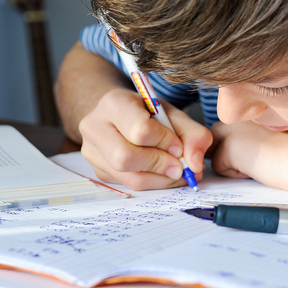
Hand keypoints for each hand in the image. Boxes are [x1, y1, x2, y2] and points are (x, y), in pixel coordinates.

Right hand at [79, 88, 211, 189]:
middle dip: (159, 164)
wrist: (123, 115)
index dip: (164, 141)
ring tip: (177, 171)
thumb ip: (193, 134)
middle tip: (179, 165)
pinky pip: (128, 185)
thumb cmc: (148, 112)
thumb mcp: (173, 114)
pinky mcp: (99, 171)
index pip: (139, 129)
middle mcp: (95, 126)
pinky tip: (162, 173)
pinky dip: (152, 183)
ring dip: (160, 178)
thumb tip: (195, 165)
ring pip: (128, 177)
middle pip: (125, 157)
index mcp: (113, 103)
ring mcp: (92, 151)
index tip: (178, 145)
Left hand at [209, 121, 287, 192]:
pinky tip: (259, 167)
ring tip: (261, 161)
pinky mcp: (229, 146)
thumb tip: (236, 148)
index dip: (236, 146)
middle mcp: (239, 116)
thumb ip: (252, 137)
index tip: (257, 152)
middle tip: (255, 160)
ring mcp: (232, 129)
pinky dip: (237, 174)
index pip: (227, 130)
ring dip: (233, 164)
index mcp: (251, 110)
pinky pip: (219, 168)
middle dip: (226, 153)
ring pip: (215, 154)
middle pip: (215, 139)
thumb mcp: (273, 136)